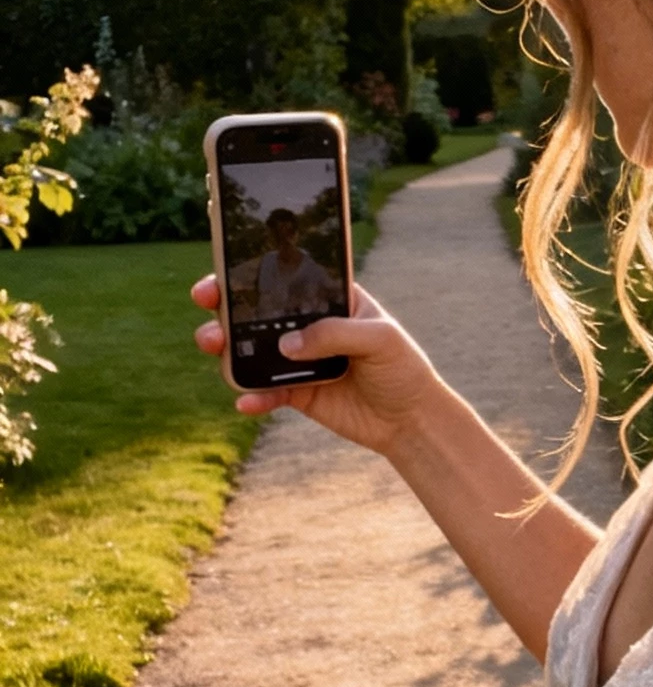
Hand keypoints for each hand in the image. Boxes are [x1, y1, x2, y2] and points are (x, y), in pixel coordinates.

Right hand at [190, 274, 447, 459]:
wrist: (410, 420)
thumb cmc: (403, 368)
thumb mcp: (380, 339)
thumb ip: (334, 334)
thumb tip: (286, 345)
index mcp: (328, 298)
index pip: (286, 275)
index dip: (252, 268)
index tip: (226, 266)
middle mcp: (307, 325)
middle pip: (256, 310)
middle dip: (224, 303)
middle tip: (206, 300)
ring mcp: (297, 360)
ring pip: (250, 350)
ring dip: (226, 347)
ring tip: (216, 348)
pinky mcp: (294, 393)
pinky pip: (264, 392)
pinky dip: (252, 397)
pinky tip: (246, 402)